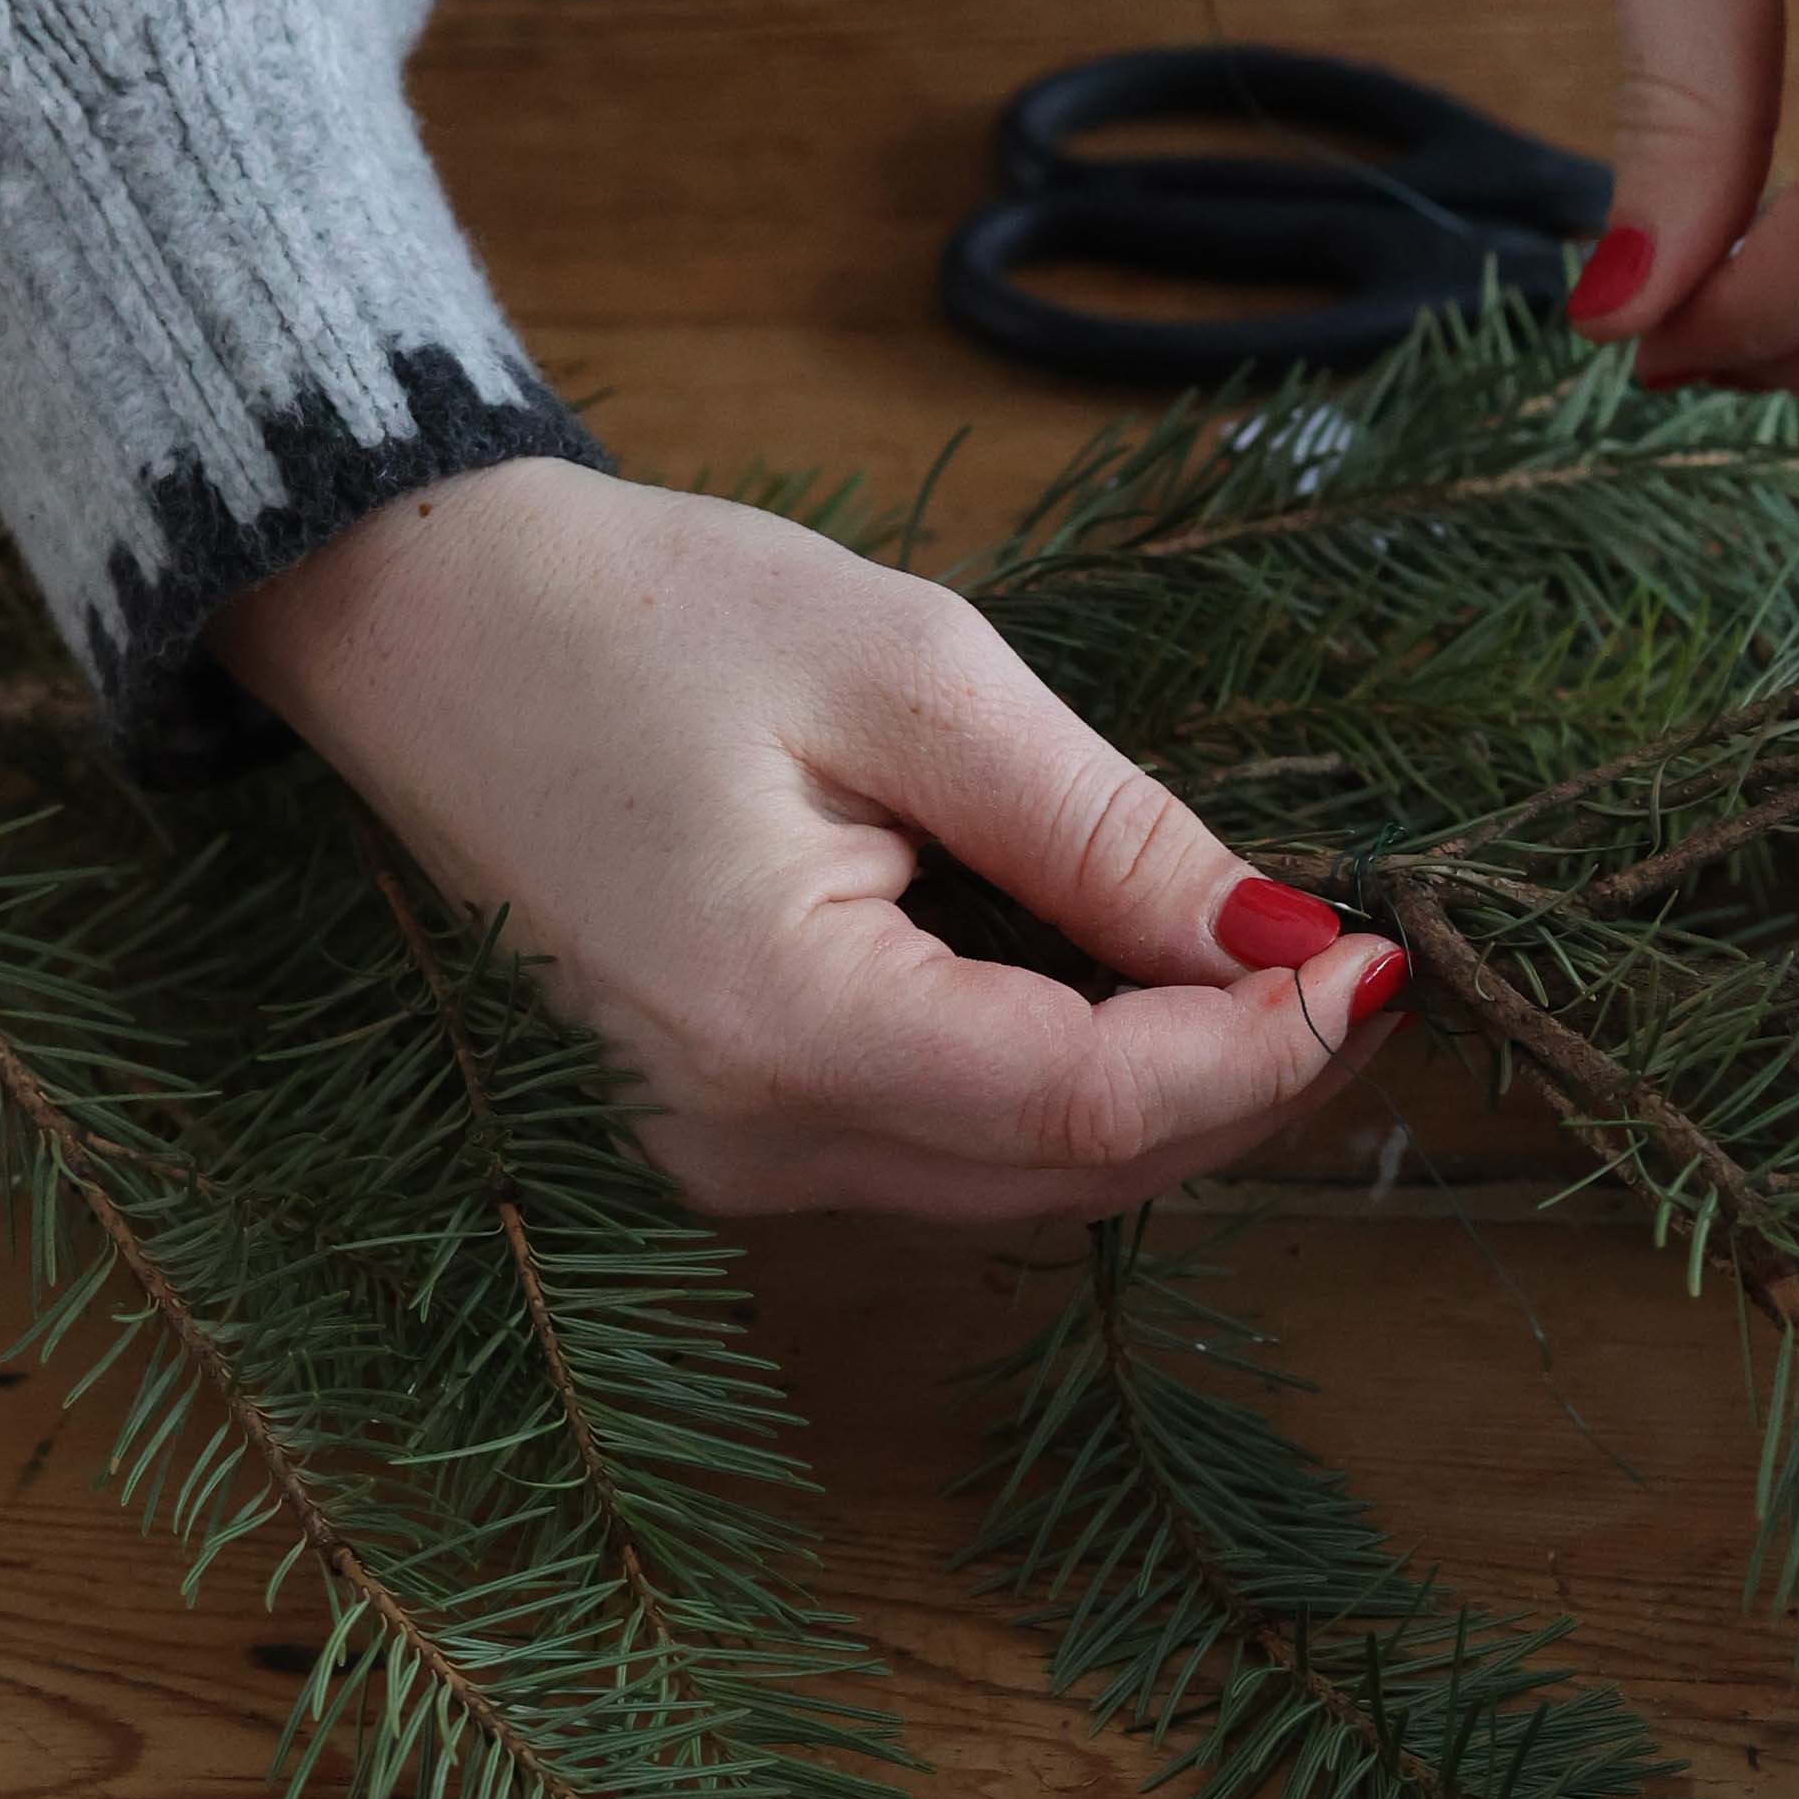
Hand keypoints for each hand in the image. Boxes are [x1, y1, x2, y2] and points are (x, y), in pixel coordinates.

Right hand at [212, 461, 1406, 1218]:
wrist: (419, 626)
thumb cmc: (645, 616)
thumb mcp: (913, 678)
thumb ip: (1105, 833)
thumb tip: (1282, 939)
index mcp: (783, 1031)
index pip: (1095, 1112)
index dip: (1266, 1051)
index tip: (1380, 956)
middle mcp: (753, 1144)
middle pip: (1078, 1175)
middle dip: (1245, 1080)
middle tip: (1353, 954)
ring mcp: (732, 1160)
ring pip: (1029, 1183)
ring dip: (1170, 1091)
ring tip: (1261, 956)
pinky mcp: (735, 1133)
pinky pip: (953, 1148)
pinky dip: (1070, 1085)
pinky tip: (1122, 980)